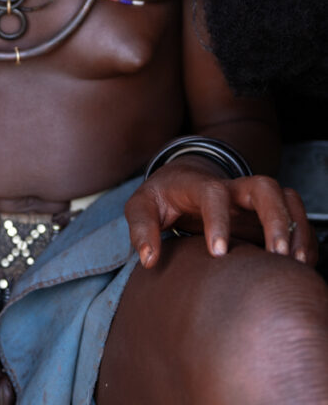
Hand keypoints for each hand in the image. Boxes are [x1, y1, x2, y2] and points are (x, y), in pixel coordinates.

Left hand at [124, 158, 315, 268]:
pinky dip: (303, 237)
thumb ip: (141, 228)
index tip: (218, 253)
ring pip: (284, 198)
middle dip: (274, 218)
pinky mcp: (265, 214)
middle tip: (276, 254)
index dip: (218, 221)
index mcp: (199, 185)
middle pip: (263, 187)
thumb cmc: (162, 197)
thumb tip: (149, 259)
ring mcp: (251, 201)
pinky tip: (300, 265)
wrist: (183, 180)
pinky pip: (294, 216)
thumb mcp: (141, 206)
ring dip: (295, 228)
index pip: (213, 194)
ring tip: (296, 264)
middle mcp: (232, 189)